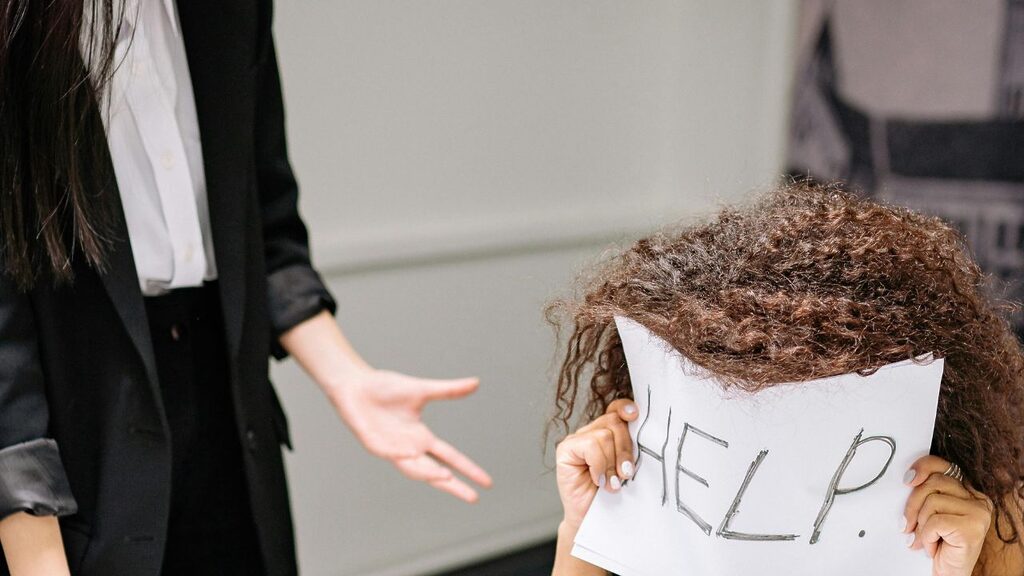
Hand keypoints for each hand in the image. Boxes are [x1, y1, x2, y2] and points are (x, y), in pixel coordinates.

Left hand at [326, 368, 492, 502]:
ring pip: (413, 468)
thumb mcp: (422, 389)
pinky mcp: (373, 444)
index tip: (486, 482)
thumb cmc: (385, 388)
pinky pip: (389, 453)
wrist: (354, 386)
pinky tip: (412, 454)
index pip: (450, 457)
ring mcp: (391, 449)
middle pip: (435, 472)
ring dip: (429, 474)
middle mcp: (409, 448)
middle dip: (453, 485)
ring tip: (446, 476)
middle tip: (473, 498)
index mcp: (421, 438)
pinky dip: (401, 456)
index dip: (468, 469)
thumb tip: (476, 383)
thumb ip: (448, 390)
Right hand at [555, 399, 638, 528]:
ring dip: (611, 463)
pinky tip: (598, 480)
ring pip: (604, 435)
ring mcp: (577, 439)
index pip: (616, 409)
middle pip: (614, 422)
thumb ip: (630, 449)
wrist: (590, 520)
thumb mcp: (625, 468)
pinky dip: (598, 465)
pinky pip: (590, 446)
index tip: (636, 416)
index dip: (626, 409)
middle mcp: (591, 432)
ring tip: (612, 483)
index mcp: (607, 432)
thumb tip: (645, 434)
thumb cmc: (610, 496)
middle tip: (626, 474)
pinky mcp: (565, 450)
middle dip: (625, 449)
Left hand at [903, 455, 992, 575]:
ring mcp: (978, 513)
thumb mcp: (931, 511)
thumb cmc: (940, 542)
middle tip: (907, 524)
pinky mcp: (972, 528)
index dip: (922, 467)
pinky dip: (926, 536)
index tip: (907, 479)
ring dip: (921, 524)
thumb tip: (908, 479)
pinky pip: (935, 522)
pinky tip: (933, 545)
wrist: (950, 571)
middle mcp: (978, 499)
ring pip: (932, 502)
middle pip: (933, 482)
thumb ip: (926, 493)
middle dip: (913, 504)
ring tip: (926, 537)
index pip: (943, 466)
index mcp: (968, 490)